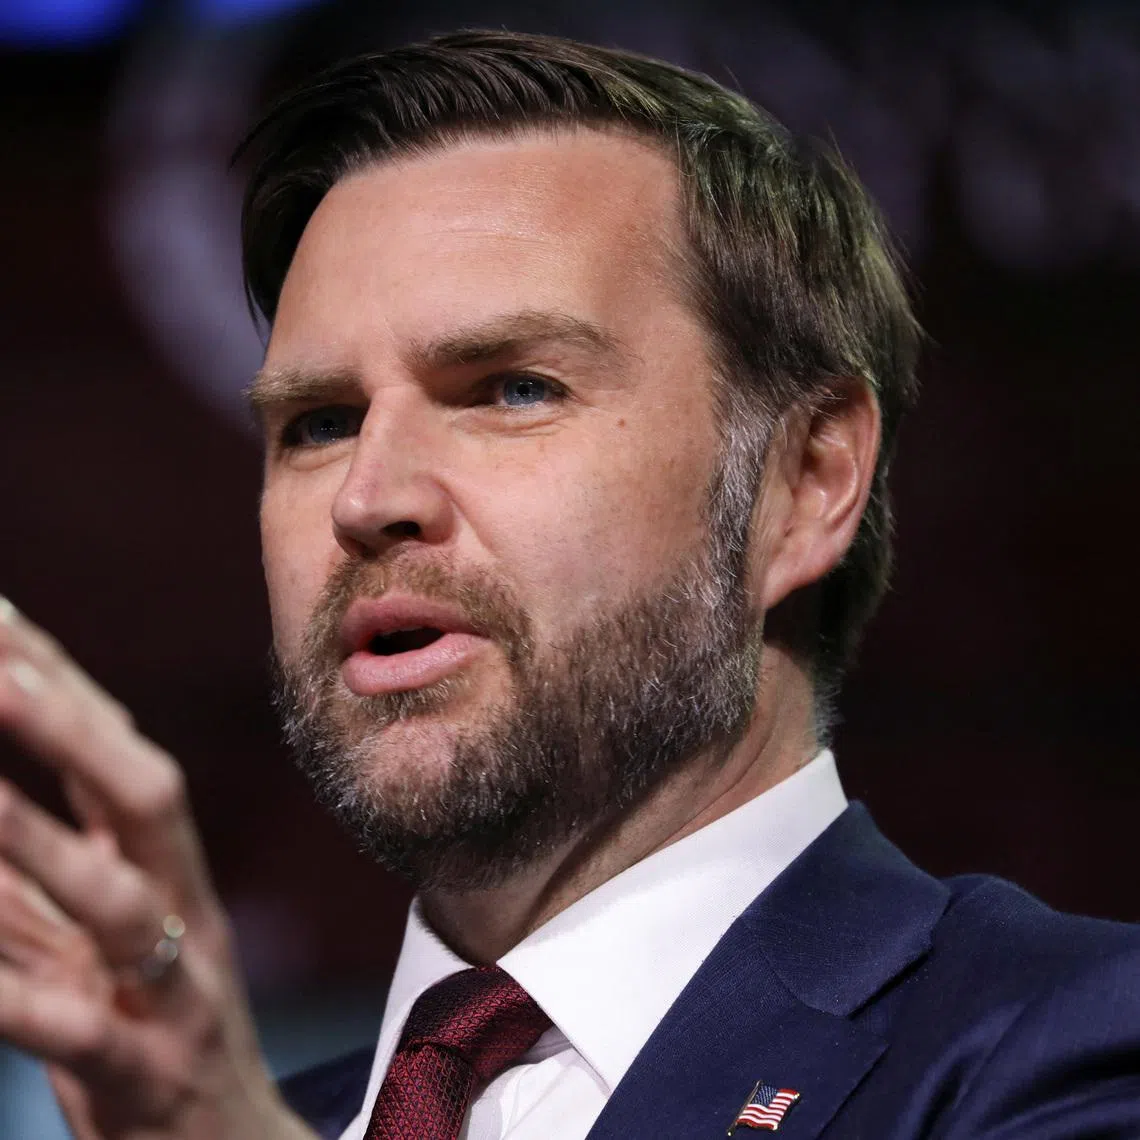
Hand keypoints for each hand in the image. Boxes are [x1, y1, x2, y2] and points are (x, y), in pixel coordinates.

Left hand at [0, 598, 318, 1139]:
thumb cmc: (152, 1030)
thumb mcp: (100, 940)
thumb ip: (40, 869)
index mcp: (169, 870)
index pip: (118, 754)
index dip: (58, 683)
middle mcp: (181, 910)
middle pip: (145, 798)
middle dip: (70, 726)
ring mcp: (172, 989)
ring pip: (120, 902)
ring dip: (42, 841)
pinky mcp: (146, 1074)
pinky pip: (79, 1031)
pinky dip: (20, 997)